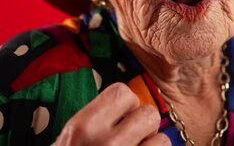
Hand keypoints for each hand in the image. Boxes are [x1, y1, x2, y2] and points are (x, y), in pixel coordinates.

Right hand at [53, 82, 170, 144]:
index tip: (121, 117)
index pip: (122, 92)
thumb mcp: (72, 138)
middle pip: (148, 113)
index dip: (127, 105)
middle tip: (131, 138)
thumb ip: (97, 121)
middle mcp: (107, 143)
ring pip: (161, 139)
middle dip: (143, 126)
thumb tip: (129, 106)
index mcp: (83, 127)